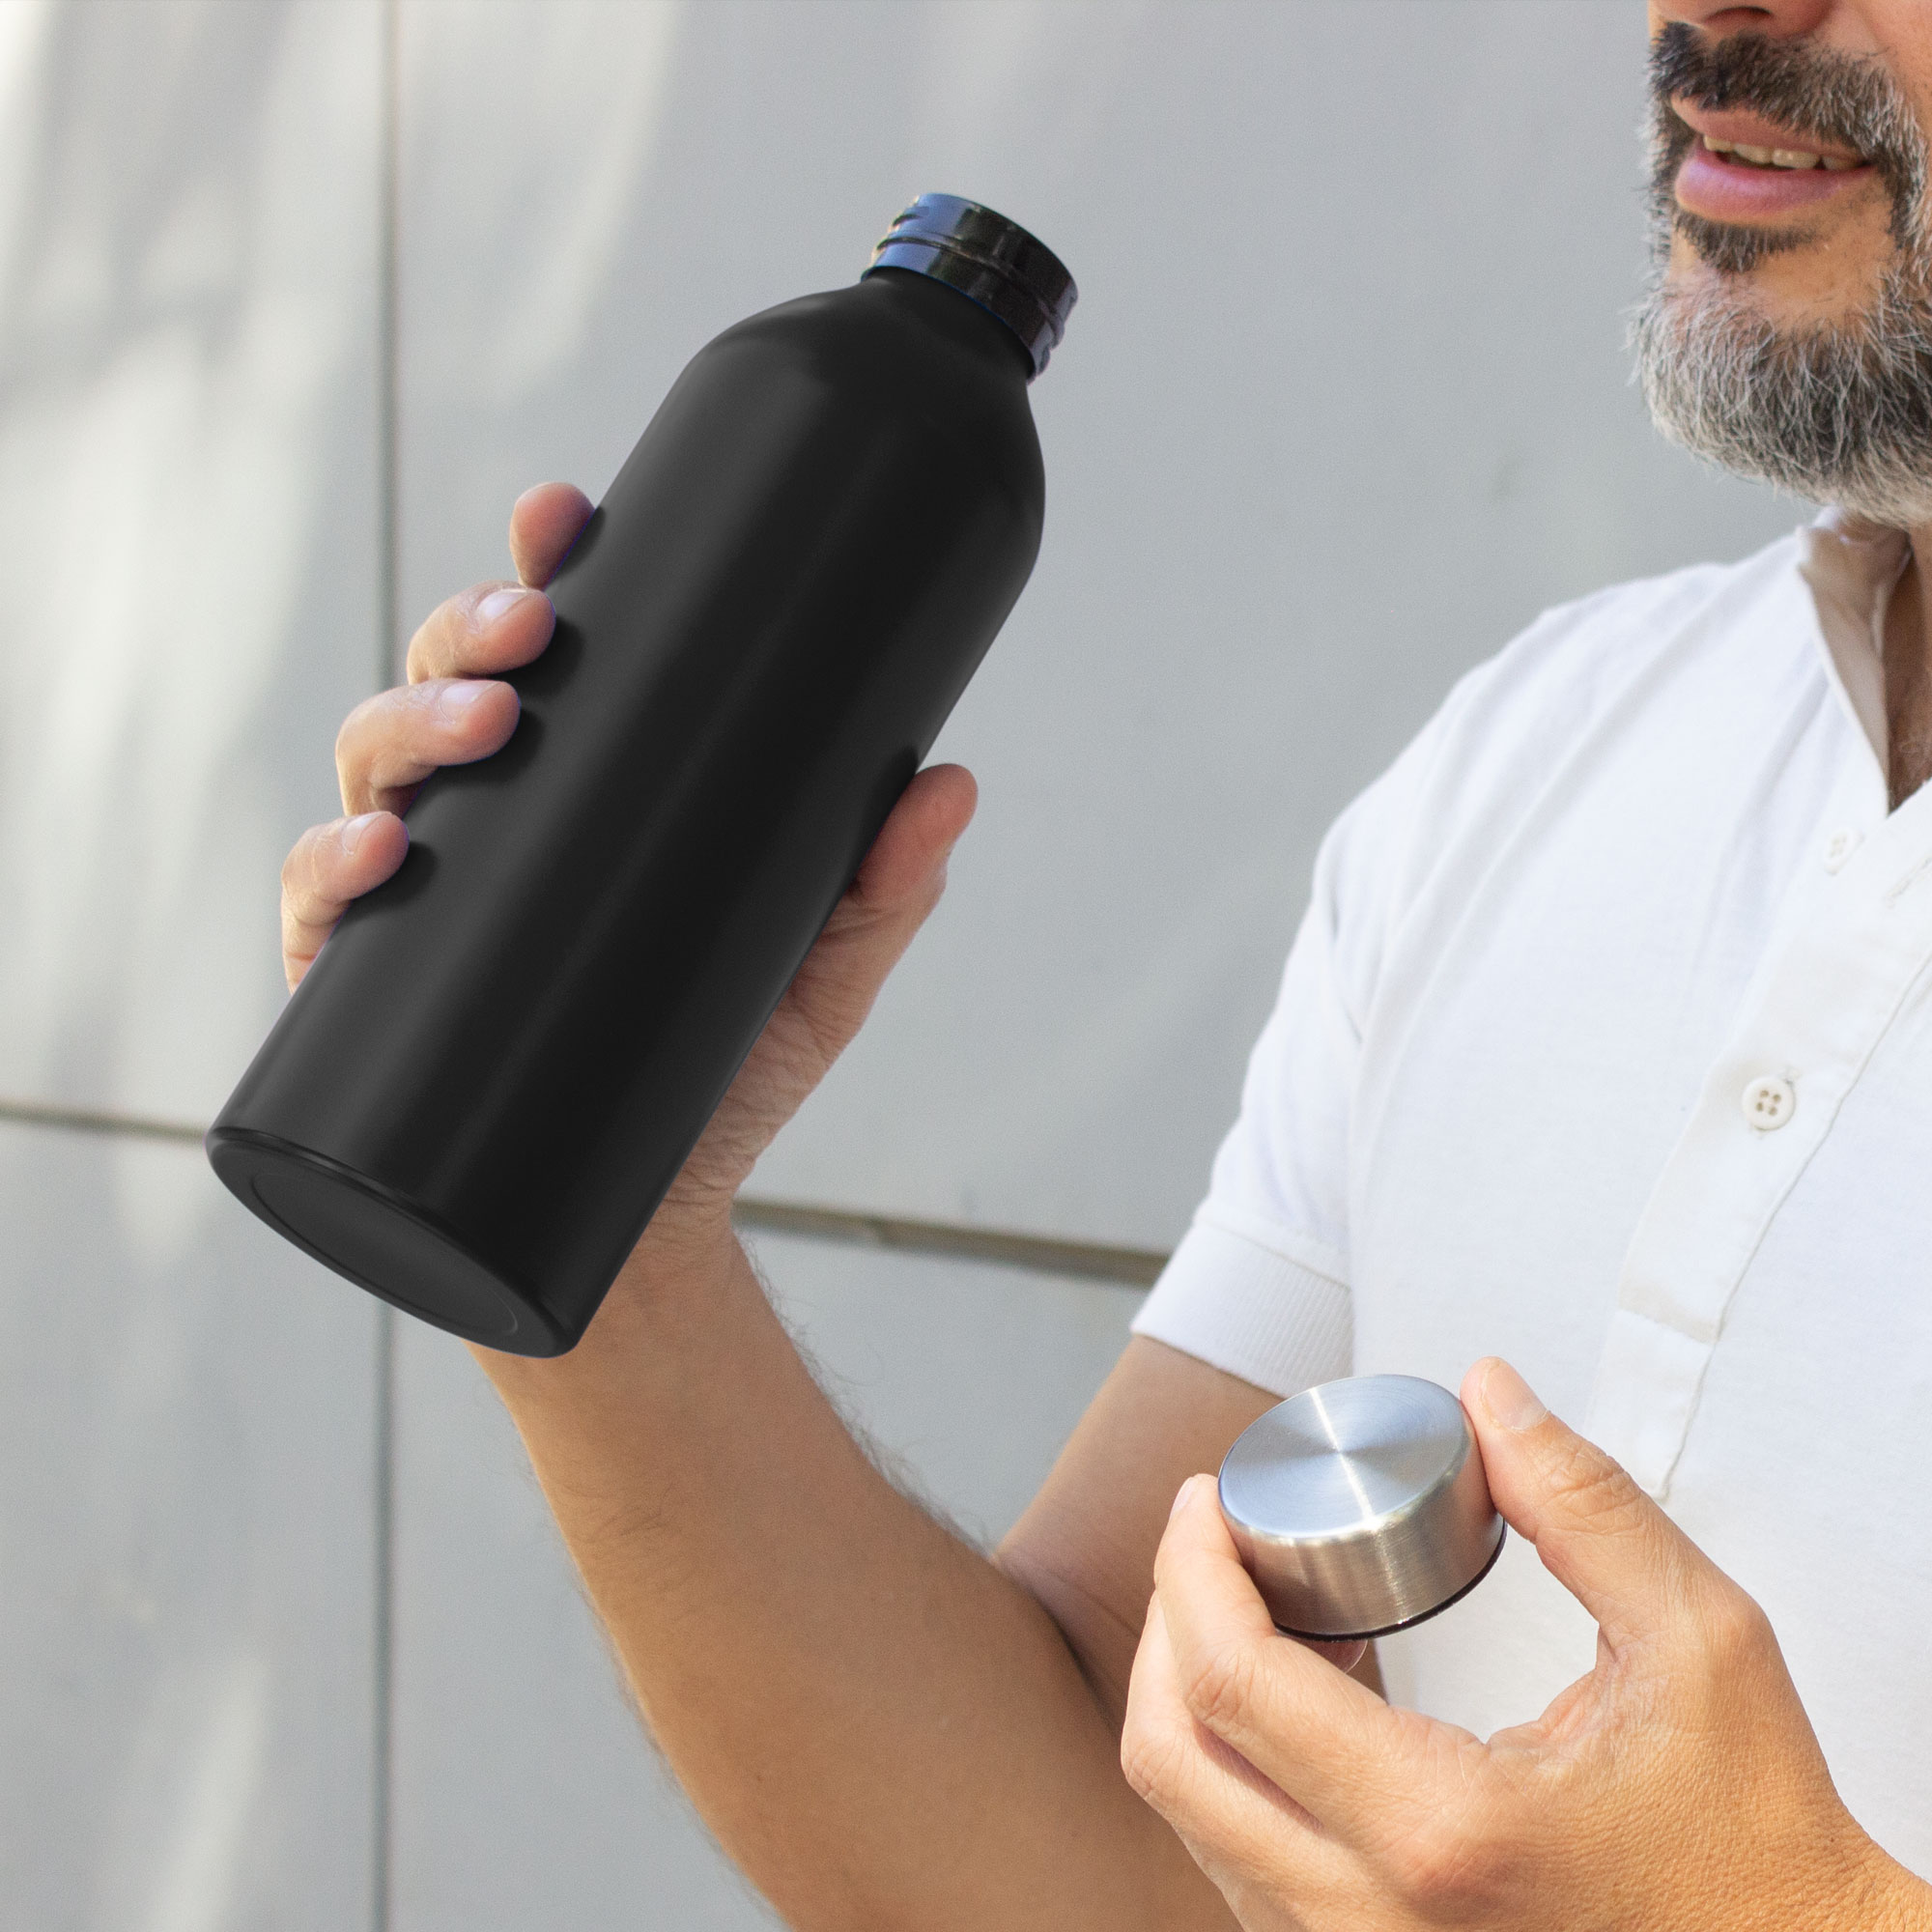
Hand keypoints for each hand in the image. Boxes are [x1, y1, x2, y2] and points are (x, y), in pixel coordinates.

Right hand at [279, 481, 975, 1252]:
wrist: (654, 1227)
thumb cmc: (724, 1078)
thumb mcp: (821, 975)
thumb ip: (883, 886)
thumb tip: (952, 782)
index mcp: (582, 792)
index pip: (545, 656)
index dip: (540, 568)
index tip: (565, 512)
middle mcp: (490, 826)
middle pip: (447, 686)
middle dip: (472, 631)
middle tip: (534, 630)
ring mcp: (421, 901)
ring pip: (375, 768)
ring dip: (408, 723)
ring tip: (483, 723)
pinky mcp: (368, 992)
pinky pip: (316, 912)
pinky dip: (327, 870)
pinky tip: (370, 855)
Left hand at [1122, 1359, 1930, 1931]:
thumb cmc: (1758, 1838)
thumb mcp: (1701, 1640)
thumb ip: (1584, 1503)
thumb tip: (1488, 1395)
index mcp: (1439, 1830)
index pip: (1229, 1680)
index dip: (1191, 1564)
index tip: (1206, 1497)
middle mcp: (1370, 1919)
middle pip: (1168, 1754)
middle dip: (1167, 1620)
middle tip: (1210, 1538)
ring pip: (1193, 1816)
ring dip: (1194, 1692)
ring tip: (1262, 1600)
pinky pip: (1242, 1862)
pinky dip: (1236, 1764)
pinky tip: (1305, 1692)